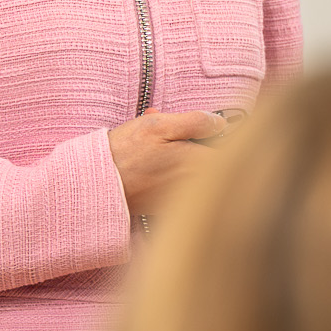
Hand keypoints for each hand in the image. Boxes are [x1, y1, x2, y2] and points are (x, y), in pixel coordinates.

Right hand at [107, 108, 227, 215]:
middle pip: (216, 166)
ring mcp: (183, 200)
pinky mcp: (169, 208)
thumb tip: (220, 122)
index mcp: (198, 164)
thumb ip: (195, 122)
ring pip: (198, 177)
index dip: (225, 139)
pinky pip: (183, 189)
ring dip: (187, 161)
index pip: (231, 153)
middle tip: (185, 138)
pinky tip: (158, 165)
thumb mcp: (158, 125)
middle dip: (202, 148)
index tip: (214, 132)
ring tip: (165, 151)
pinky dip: (174, 175)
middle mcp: (196, 186)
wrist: (98, 185)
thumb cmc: (126, 153)